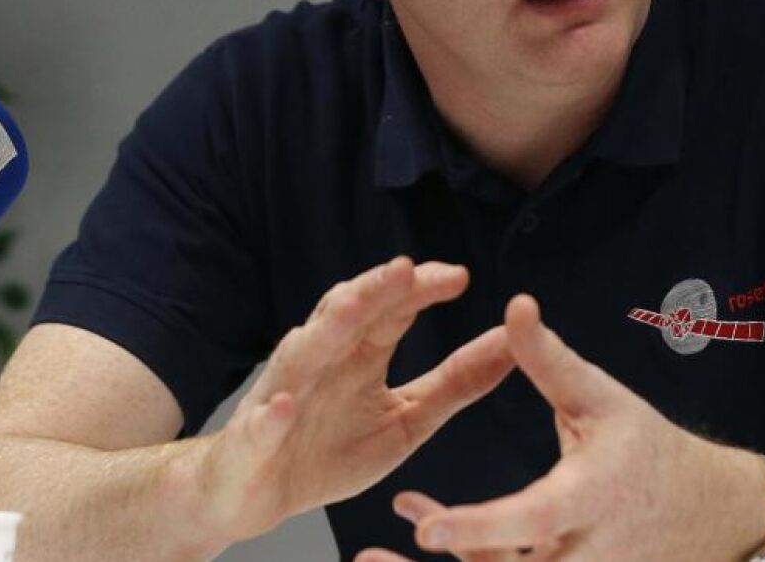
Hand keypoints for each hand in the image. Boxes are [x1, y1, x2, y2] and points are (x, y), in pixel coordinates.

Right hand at [192, 256, 513, 543]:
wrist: (260, 494)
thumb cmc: (330, 449)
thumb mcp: (407, 419)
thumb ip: (456, 383)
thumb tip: (512, 345)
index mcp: (358, 352)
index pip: (390, 308)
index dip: (419, 288)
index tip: (458, 276)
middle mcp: (320, 359)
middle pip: (346, 314)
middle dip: (374, 290)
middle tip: (406, 270)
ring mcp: (282, 394)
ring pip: (302, 352)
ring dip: (323, 329)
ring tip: (348, 308)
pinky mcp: (252, 440)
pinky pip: (259, 426)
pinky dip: (270, 418)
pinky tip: (283, 409)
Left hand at [355, 295, 764, 561]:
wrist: (702, 511)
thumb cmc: (646, 448)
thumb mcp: (603, 400)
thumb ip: (551, 361)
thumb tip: (516, 306)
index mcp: (590, 498)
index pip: (532, 520)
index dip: (479, 526)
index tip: (426, 528)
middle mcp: (580, 553)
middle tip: (368, 558)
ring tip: (368, 557)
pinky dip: (465, 551)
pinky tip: (422, 518)